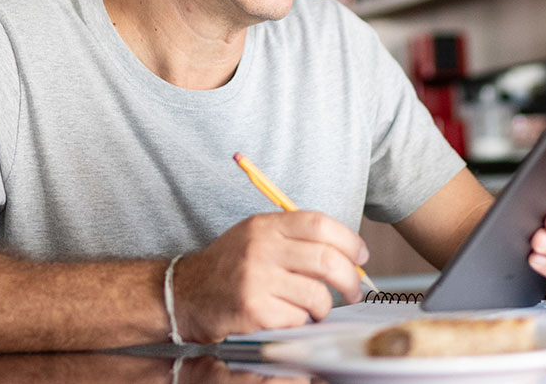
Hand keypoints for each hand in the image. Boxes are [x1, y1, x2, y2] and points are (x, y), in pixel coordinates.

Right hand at [172, 211, 368, 342]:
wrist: (186, 293)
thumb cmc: (230, 266)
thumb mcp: (256, 237)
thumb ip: (295, 239)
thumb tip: (348, 255)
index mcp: (265, 225)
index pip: (319, 224)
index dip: (348, 240)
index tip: (360, 256)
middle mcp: (260, 248)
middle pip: (325, 260)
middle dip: (349, 279)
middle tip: (354, 290)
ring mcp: (256, 279)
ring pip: (316, 295)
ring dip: (324, 307)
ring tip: (315, 308)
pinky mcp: (253, 309)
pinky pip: (297, 318)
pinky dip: (300, 321)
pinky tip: (287, 316)